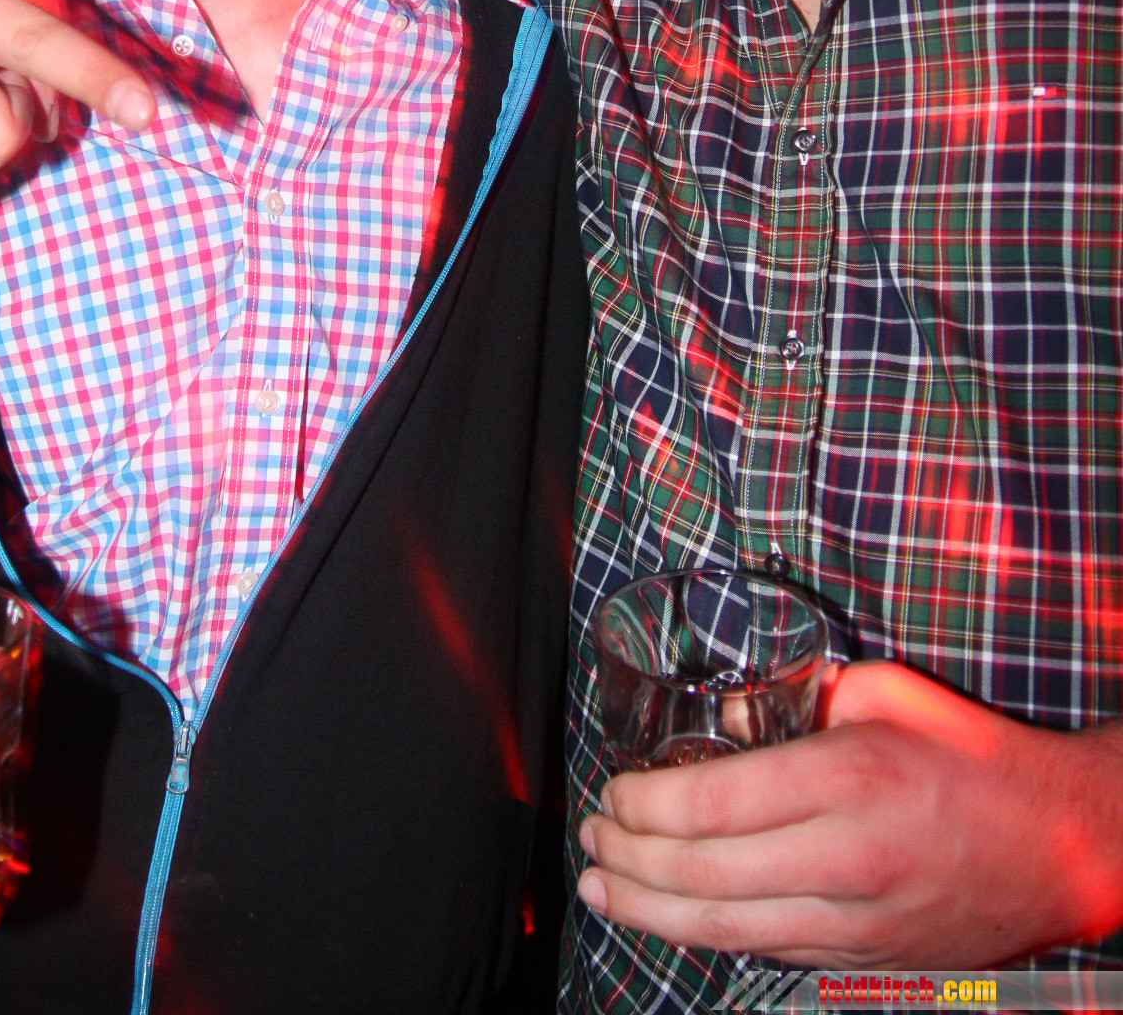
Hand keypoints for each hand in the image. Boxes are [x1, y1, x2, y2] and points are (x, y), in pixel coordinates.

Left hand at [577, 660, 1122, 966]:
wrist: (1062, 845)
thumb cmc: (973, 757)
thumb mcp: (887, 694)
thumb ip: (805, 697)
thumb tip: (729, 712)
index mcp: (851, 778)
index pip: (715, 803)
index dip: (646, 803)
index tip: (614, 789)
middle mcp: (849, 858)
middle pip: (706, 875)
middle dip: (631, 857)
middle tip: (592, 835)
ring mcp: (859, 922)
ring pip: (728, 931)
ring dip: (650, 911)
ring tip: (602, 887)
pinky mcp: (867, 960)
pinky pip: (770, 951)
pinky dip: (708, 936)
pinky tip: (670, 918)